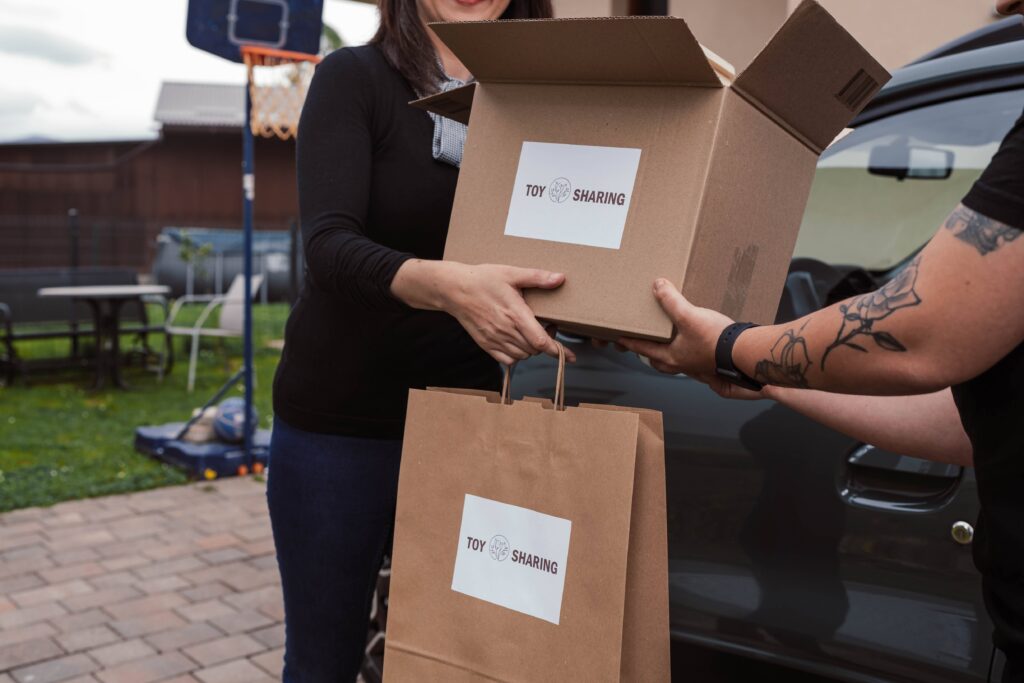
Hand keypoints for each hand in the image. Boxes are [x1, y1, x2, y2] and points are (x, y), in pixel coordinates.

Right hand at [441, 263, 575, 365]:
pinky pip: (507, 360)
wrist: (454, 289)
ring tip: (531, 333)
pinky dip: (517, 355)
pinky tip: (517, 341)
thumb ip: (537, 277)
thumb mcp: (511, 273)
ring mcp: (494, 339)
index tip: (569, 355)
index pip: (540, 340)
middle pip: (534, 349)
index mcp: (515, 314)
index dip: (557, 350)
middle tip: (546, 327)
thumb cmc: (482, 279)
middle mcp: (505, 330)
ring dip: (532, 349)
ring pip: (523, 356)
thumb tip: (559, 278)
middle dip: (545, 343)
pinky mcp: (485, 344)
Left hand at [617, 279, 763, 399]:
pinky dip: (683, 347)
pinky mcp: (707, 360)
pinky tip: (689, 337)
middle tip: (641, 341)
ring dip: (666, 349)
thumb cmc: (716, 340)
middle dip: (647, 350)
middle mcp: (680, 364)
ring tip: (665, 337)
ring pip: (672, 359)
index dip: (628, 341)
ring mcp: (694, 364)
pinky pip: (689, 355)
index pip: (641, 348)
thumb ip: (671, 301)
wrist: (743, 352)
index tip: (617, 338)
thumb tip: (657, 286)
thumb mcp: (689, 316)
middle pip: (656, 358)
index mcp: (670, 357)